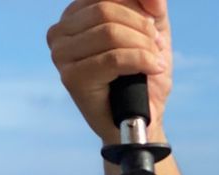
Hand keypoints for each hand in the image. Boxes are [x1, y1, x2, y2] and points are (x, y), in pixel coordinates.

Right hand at [47, 0, 171, 143]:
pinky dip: (141, 61)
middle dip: (142, 28)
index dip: (136, 8)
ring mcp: (62, 55)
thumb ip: (151, 7)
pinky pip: (113, 59)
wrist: (143, 118)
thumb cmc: (143, 75)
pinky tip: (154, 69)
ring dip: (143, 47)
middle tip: (158, 46)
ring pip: (110, 33)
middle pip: (107, 10)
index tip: (155, 27)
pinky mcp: (72, 78)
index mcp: (74, 15)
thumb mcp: (152, 32)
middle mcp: (60, 32)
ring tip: (156, 62)